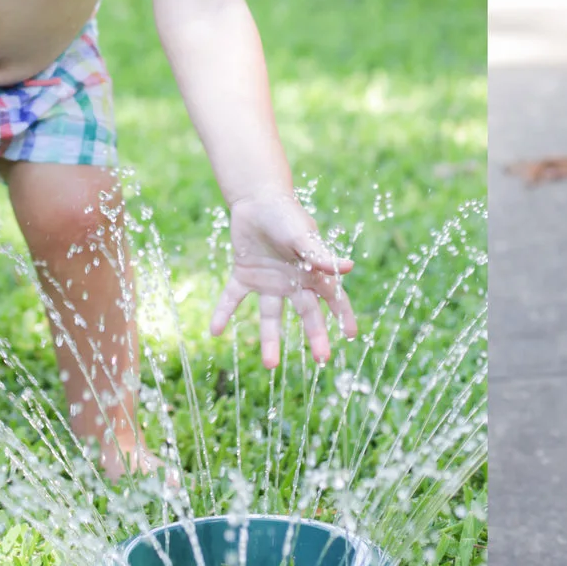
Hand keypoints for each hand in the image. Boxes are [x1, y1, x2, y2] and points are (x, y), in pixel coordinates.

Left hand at [209, 195, 356, 367]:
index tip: (351, 336)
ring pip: (271, 316)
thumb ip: (319, 255)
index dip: (343, 315)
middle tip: (322, 360)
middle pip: (306, 314)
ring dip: (270, 339)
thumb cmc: (285, 214)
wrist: (255, 199)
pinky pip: (234, 298)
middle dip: (315, 336)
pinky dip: (224, 313)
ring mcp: (269, 282)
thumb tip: (348, 267)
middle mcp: (292, 282)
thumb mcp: (302, 234)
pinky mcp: (244, 276)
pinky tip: (215, 331)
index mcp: (312, 271)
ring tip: (269, 366)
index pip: (333, 297)